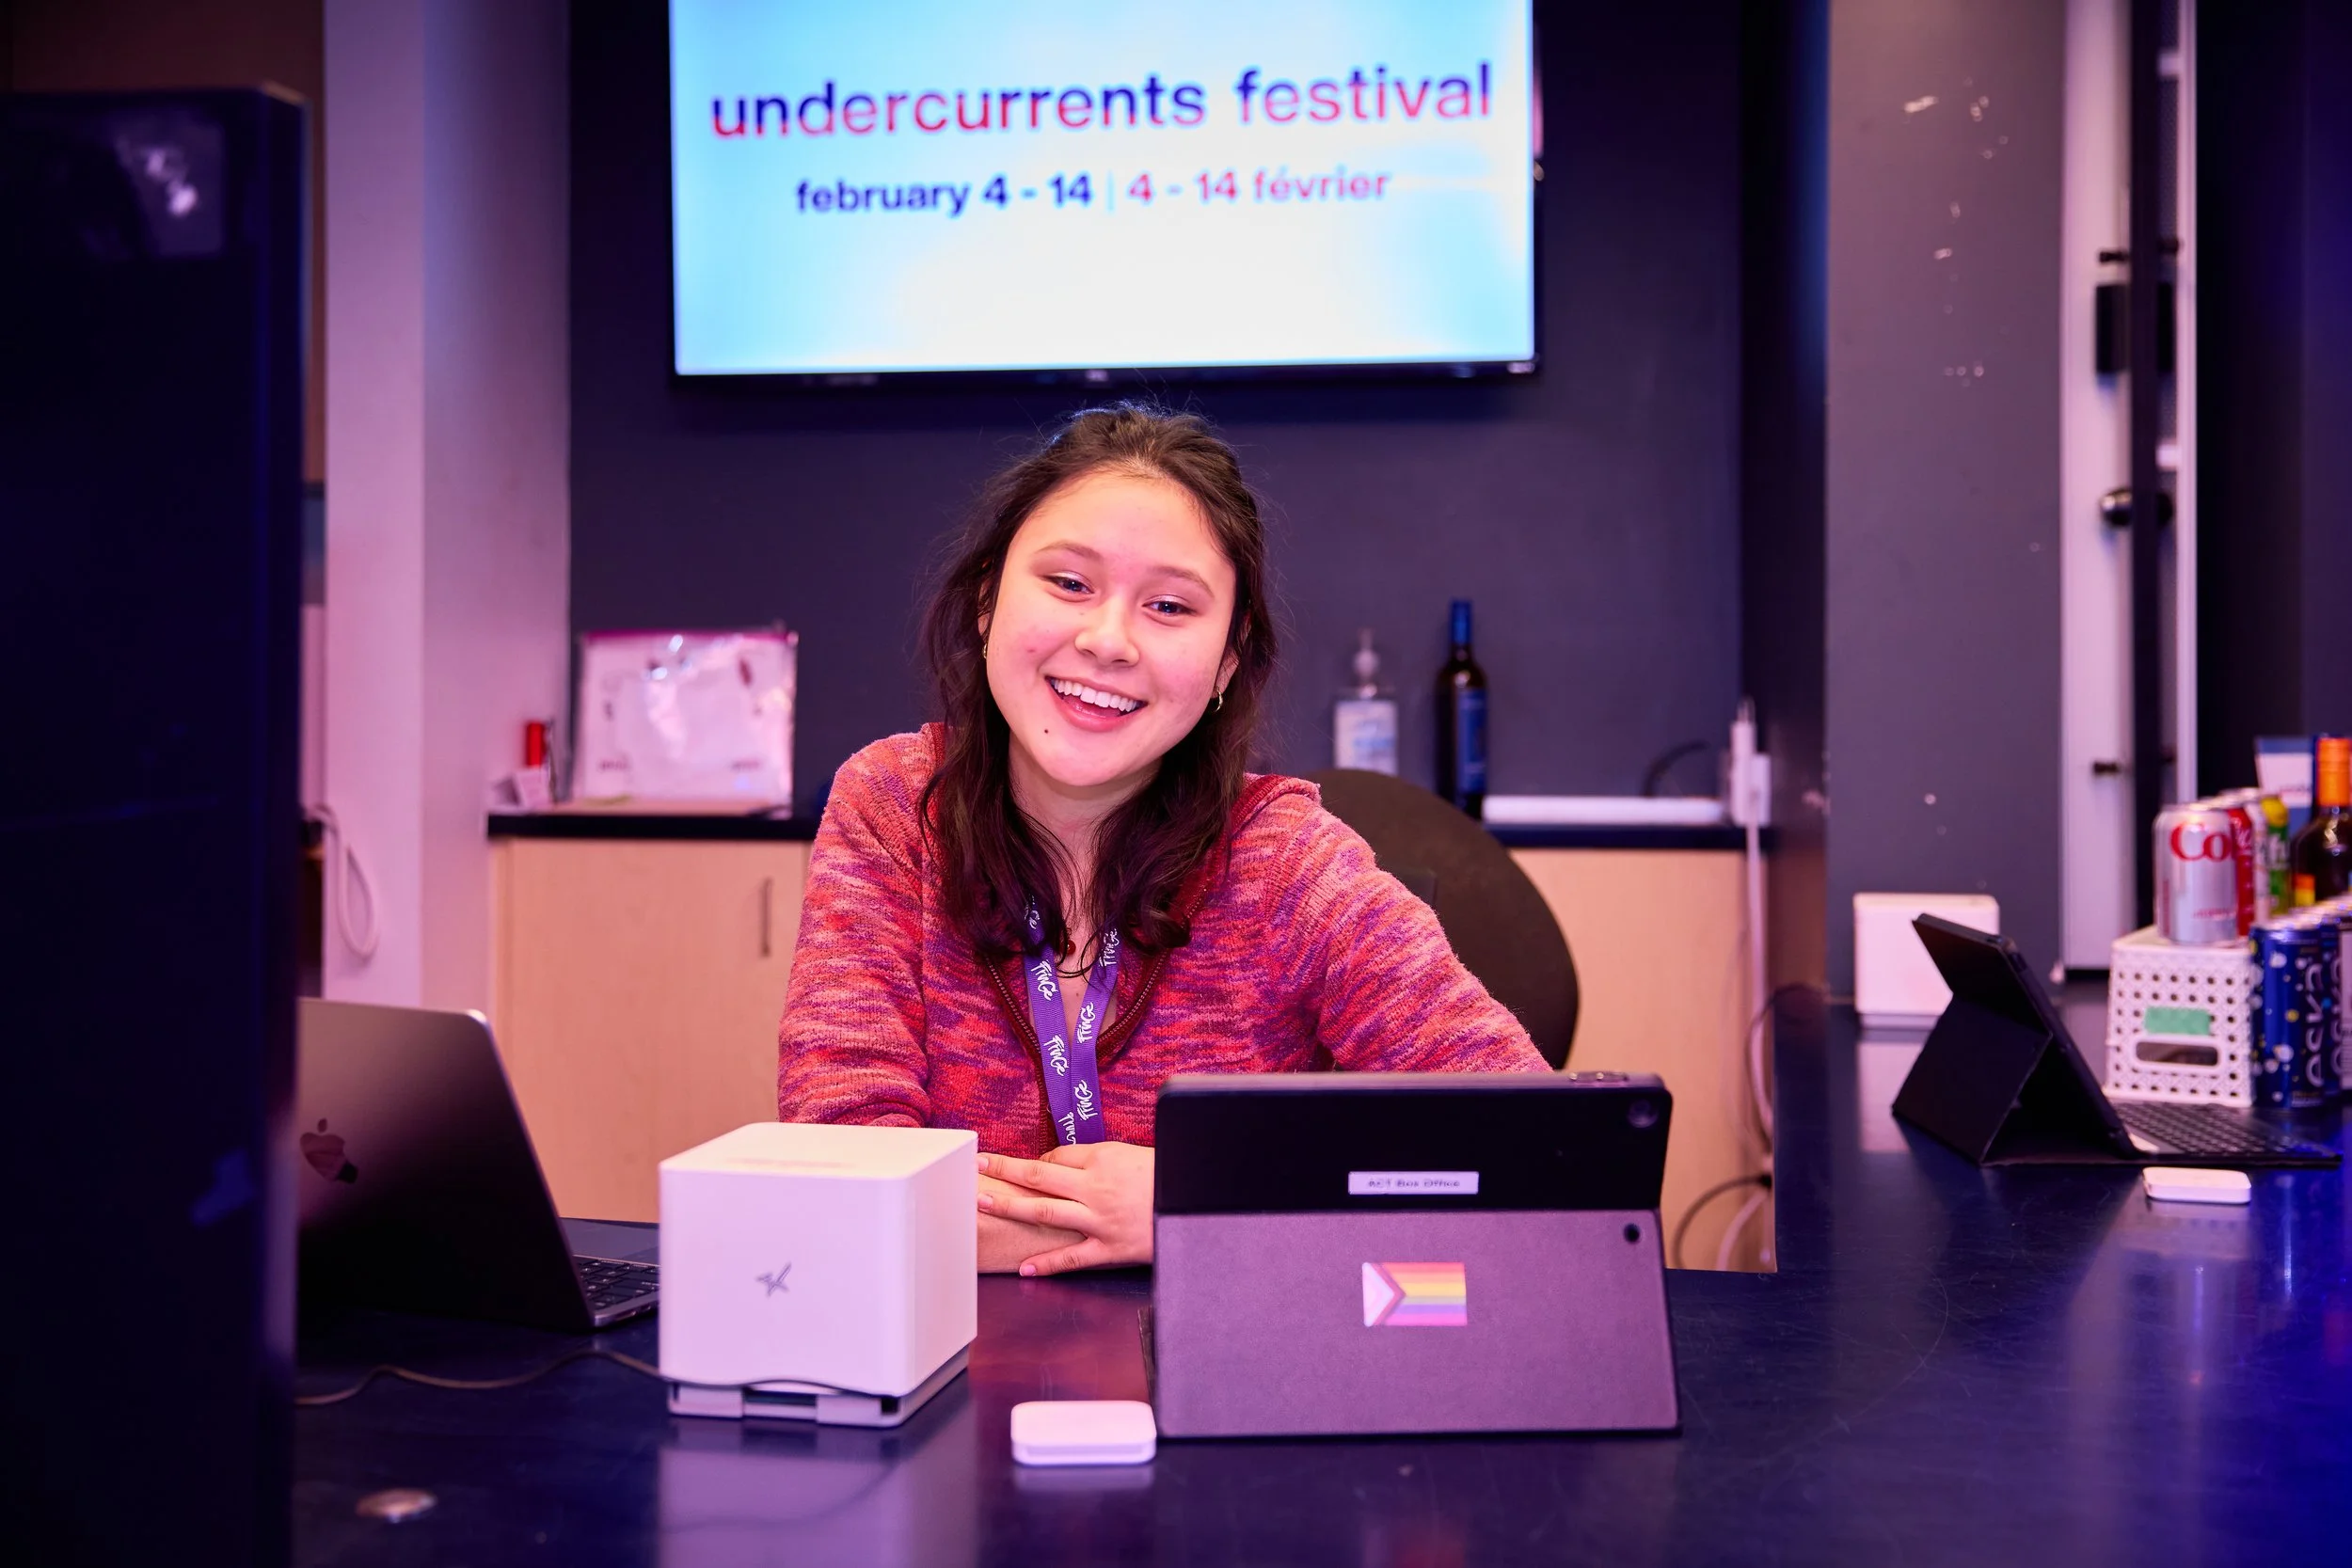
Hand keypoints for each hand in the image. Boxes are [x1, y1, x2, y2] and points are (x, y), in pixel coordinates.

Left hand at [976, 1142, 1154, 1275]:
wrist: (1197, 1202)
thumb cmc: (1166, 1175)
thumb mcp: (1130, 1155)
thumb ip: (1095, 1157)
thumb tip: (1060, 1162)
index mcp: (1101, 1160)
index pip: (1054, 1159)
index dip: (1032, 1162)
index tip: (1015, 1165)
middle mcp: (1094, 1189)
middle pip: (1038, 1177)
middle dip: (1004, 1171)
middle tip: (977, 1166)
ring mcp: (1099, 1221)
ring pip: (1045, 1212)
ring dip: (1010, 1207)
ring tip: (984, 1204)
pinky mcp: (1109, 1249)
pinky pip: (1072, 1258)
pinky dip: (1047, 1264)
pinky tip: (1025, 1268)